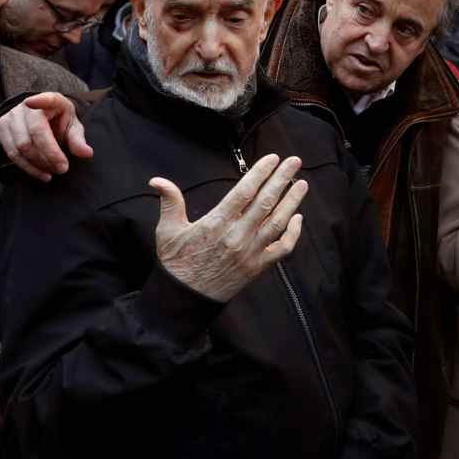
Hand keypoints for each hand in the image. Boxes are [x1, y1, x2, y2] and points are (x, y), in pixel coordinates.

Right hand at [0, 92, 91, 182]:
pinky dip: (27, 167)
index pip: (46, 99)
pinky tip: (41, 174)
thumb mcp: (73, 128)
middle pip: (34, 133)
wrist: (41, 118)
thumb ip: (78, 140)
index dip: (39, 100)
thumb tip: (87, 153)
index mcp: (51, 100)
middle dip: (49, 155)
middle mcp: (27, 106)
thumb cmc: (60, 122)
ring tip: (53, 172)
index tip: (31, 102)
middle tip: (63, 169)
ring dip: (38, 164)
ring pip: (20, 146)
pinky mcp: (1, 128)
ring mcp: (11, 116)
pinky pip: (11, 153)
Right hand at [150, 154, 307, 302]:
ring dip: (292, 201)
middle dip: (281, 179)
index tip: (272, 159)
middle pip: (265, 202)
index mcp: (216, 223)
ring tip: (301, 183)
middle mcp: (237, 236)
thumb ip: (169, 202)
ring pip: (278, 222)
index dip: (260, 173)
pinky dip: (293, 233)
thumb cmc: (176, 263)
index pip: (244, 192)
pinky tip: (297, 218)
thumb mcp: (167, 231)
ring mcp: (250, 252)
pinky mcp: (258, 267)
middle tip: (295, 161)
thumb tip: (156, 181)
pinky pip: (282, 248)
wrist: (184, 299)